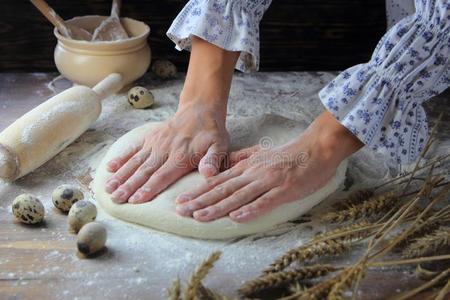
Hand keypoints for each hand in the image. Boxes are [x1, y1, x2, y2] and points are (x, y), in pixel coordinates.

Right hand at [105, 36, 239, 203]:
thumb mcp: (219, 146)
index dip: (148, 188)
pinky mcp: (150, 138)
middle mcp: (165, 151)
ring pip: (136, 162)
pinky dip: (122, 158)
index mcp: (181, 157)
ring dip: (121, 176)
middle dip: (129, 186)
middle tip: (116, 199)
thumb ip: (213, 160)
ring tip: (109, 188)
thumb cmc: (211, 133)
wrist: (200, 110)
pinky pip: (134, 149)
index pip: (162, 176)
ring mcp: (155, 143)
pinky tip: (110, 168)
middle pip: (144, 171)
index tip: (135, 199)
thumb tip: (208, 174)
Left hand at [175, 111, 363, 222]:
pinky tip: (236, 218)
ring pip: (238, 196)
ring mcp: (267, 181)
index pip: (217, 181)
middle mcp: (252, 173)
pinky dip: (250, 210)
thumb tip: (223, 165)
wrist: (316, 148)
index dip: (198, 192)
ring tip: (199, 216)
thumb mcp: (260, 153)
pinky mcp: (283, 190)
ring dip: (217, 207)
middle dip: (199, 201)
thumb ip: (240, 159)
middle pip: (222, 189)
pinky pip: (264, 201)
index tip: (180, 200)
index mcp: (246, 166)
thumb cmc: (288, 154)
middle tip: (180, 211)